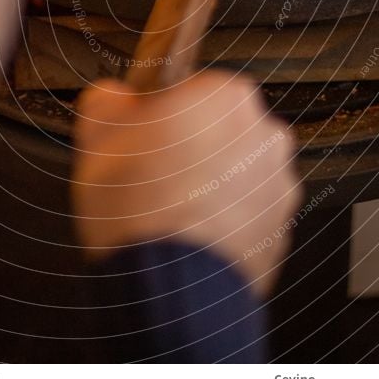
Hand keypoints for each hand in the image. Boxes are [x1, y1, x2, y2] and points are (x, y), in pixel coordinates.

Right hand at [73, 71, 301, 295]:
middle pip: (219, 129)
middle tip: (152, 176)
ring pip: (235, 171)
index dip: (163, 114)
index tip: (143, 137)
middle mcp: (265, 132)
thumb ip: (108, 99)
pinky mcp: (282, 227)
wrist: (170, 289)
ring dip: (210, 184)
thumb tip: (114, 96)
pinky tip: (190, 236)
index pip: (193, 89)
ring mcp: (279, 183)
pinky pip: (247, 211)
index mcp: (227, 95)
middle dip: (191, 147)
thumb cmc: (136, 205)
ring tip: (169, 213)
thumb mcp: (97, 135)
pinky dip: (224, 219)